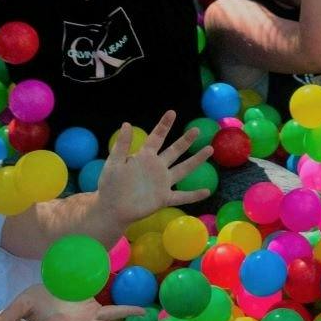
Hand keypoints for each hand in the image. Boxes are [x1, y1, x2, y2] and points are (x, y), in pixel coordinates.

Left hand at [95, 113, 211, 224]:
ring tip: (209, 149)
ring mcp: (162, 183)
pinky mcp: (164, 198)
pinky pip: (182, 196)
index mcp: (145, 157)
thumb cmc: (110, 184)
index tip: (172, 113)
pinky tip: (207, 192)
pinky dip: (194, 195)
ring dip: (196, 160)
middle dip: (186, 141)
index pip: (157, 138)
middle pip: (175, 151)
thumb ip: (121, 145)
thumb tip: (126, 124)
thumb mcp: (114, 163)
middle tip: (197, 130)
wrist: (111, 207)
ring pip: (183, 169)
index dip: (164, 125)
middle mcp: (157, 167)